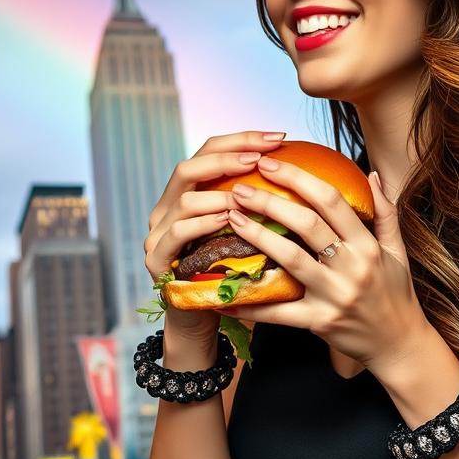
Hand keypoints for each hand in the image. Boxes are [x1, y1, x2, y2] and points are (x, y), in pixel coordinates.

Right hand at [144, 130, 286, 339]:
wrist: (203, 322)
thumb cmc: (230, 274)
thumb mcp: (244, 232)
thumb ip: (254, 202)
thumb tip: (301, 171)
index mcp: (186, 195)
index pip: (208, 152)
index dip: (242, 140)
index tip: (279, 137)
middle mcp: (166, 209)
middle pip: (189, 166)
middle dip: (228, 157)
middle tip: (262, 158)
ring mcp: (157, 234)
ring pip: (184, 200)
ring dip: (220, 194)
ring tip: (249, 194)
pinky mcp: (157, 261)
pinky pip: (178, 233)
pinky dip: (203, 224)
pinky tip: (229, 220)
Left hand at [213, 159, 431, 374]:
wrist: (398, 344)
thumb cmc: (394, 292)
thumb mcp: (396, 250)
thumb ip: (385, 211)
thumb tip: (370, 174)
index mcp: (367, 245)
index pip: (332, 201)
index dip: (299, 178)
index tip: (271, 163)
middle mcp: (352, 267)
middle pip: (306, 225)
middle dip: (270, 202)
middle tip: (241, 188)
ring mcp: (334, 295)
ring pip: (291, 259)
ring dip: (258, 237)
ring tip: (232, 218)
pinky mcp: (319, 321)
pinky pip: (280, 312)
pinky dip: (253, 304)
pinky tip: (227, 294)